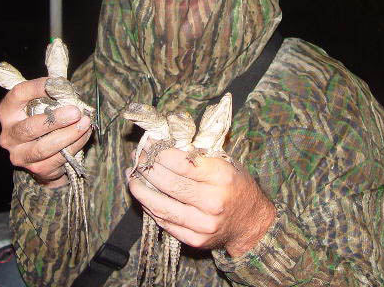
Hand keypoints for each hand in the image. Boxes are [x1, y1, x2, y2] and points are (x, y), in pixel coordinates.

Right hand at [0, 77, 91, 187]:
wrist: (43, 154)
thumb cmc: (44, 119)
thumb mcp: (42, 103)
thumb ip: (52, 91)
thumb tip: (65, 84)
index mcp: (8, 112)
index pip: (18, 95)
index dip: (38, 87)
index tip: (59, 84)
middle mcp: (9, 135)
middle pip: (30, 127)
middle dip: (55, 119)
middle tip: (76, 111)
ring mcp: (20, 154)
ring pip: (44, 147)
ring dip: (69, 134)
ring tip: (85, 123)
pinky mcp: (36, 169)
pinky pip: (57, 158)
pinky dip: (75, 145)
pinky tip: (85, 134)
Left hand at [127, 143, 275, 256]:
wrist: (251, 223)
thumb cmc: (236, 186)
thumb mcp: (226, 163)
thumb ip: (198, 154)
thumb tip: (165, 143)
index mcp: (221, 177)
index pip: (181, 163)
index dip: (160, 153)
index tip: (149, 144)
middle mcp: (212, 201)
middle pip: (168, 183)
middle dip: (148, 168)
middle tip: (138, 158)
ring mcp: (202, 224)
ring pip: (161, 206)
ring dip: (141, 190)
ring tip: (132, 177)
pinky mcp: (194, 239)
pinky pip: (165, 222)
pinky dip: (151, 207)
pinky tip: (144, 196)